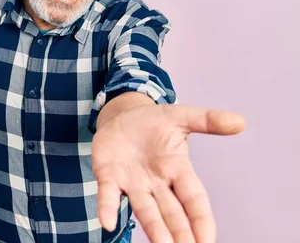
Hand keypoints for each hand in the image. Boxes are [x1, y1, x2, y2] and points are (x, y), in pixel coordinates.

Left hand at [92, 98, 244, 242]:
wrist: (121, 115)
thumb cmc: (153, 122)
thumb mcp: (180, 116)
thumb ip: (207, 120)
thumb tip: (240, 121)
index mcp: (177, 169)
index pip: (194, 199)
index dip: (201, 219)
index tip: (207, 240)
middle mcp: (156, 182)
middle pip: (172, 212)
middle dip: (179, 232)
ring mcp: (132, 182)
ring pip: (145, 211)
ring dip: (153, 230)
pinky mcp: (108, 176)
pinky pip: (108, 195)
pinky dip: (108, 208)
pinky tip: (107, 223)